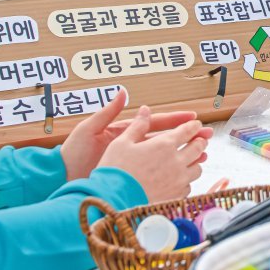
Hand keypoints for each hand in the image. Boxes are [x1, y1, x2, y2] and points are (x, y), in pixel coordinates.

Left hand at [61, 89, 199, 181]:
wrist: (62, 176)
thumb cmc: (72, 152)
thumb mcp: (89, 128)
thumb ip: (107, 112)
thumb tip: (123, 92)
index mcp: (124, 132)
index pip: (155, 124)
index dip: (175, 120)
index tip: (193, 116)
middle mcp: (131, 146)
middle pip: (165, 140)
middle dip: (188, 136)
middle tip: (207, 135)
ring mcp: (132, 162)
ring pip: (165, 157)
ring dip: (184, 155)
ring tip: (204, 155)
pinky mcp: (130, 177)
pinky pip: (155, 174)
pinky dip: (172, 174)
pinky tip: (185, 176)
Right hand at [96, 105, 212, 203]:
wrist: (112, 202)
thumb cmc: (114, 171)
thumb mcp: (121, 143)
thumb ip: (137, 126)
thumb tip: (145, 110)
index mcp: (164, 145)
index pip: (187, 131)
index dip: (193, 126)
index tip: (196, 124)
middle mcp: (176, 162)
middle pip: (198, 148)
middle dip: (200, 142)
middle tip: (200, 140)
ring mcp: (178, 181)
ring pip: (197, 169)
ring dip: (195, 162)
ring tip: (190, 161)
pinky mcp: (176, 197)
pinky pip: (189, 187)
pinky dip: (186, 181)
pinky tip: (179, 180)